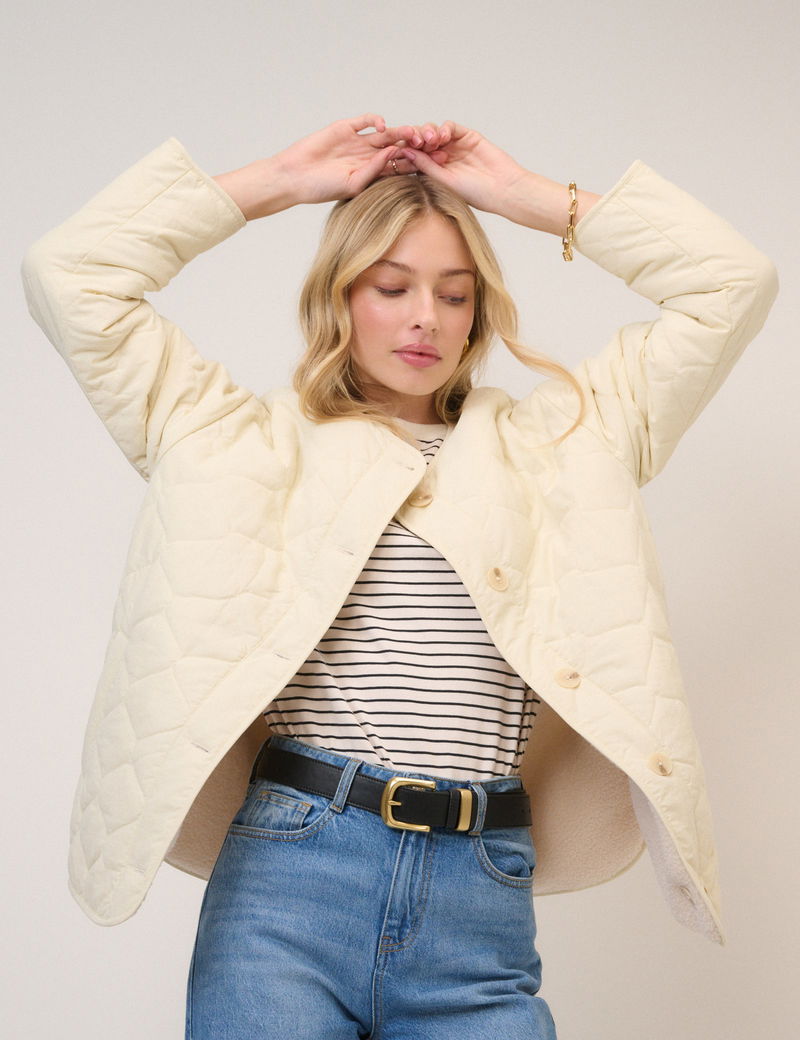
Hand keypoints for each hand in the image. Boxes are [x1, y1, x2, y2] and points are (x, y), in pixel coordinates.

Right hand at [271, 114, 431, 204]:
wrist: (296, 175)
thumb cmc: (322, 188)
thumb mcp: (353, 183)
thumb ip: (374, 170)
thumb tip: (393, 155)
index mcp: (372, 174)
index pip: (399, 166)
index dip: (414, 164)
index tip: (430, 164)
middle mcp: (368, 157)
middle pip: (396, 148)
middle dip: (412, 146)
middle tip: (428, 144)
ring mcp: (358, 141)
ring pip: (385, 134)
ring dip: (400, 132)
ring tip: (413, 132)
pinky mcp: (346, 128)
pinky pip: (366, 120)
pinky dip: (377, 120)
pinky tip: (383, 127)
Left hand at [398, 122, 531, 216]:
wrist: (502, 188)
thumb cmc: (474, 193)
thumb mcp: (444, 180)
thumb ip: (425, 165)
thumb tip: (404, 152)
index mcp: (434, 172)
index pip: (415, 158)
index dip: (406, 152)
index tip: (398, 151)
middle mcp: (442, 158)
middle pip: (422, 142)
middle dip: (416, 139)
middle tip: (413, 141)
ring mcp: (454, 146)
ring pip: (434, 132)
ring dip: (428, 133)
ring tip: (430, 140)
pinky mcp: (467, 136)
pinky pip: (450, 127)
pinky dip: (444, 128)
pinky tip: (442, 136)